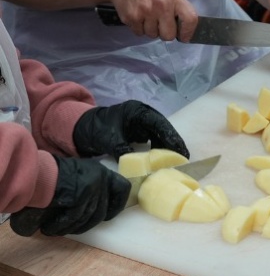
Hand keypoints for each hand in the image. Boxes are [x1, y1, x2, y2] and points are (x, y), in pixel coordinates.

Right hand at [10, 156, 129, 236]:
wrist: (31, 169)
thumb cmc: (49, 174)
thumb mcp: (76, 176)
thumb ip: (90, 188)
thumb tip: (99, 211)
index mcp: (100, 171)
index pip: (122, 189)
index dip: (117, 205)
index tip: (107, 216)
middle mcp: (100, 178)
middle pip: (102, 210)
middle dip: (87, 222)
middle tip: (73, 227)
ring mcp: (91, 187)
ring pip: (88, 217)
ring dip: (72, 227)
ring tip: (57, 230)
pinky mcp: (80, 196)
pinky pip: (73, 219)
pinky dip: (61, 226)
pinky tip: (50, 228)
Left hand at [73, 101, 189, 159]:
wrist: (80, 129)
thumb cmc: (94, 128)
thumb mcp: (108, 139)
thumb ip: (123, 149)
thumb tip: (136, 164)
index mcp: (137, 111)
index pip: (159, 124)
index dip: (171, 137)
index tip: (180, 151)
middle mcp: (143, 115)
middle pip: (163, 129)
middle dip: (173, 144)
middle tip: (183, 159)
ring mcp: (142, 124)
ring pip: (160, 136)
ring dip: (167, 149)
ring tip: (175, 162)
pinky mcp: (139, 132)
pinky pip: (154, 141)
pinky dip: (158, 150)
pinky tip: (162, 161)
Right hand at [107, 0, 198, 41]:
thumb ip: (178, 8)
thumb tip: (186, 30)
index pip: (190, 19)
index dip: (188, 32)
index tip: (184, 37)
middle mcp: (161, 4)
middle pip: (169, 35)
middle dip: (165, 33)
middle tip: (160, 23)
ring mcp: (146, 11)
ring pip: (153, 36)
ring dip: (150, 29)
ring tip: (146, 16)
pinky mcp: (132, 17)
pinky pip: (140, 33)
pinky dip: (139, 28)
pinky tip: (137, 16)